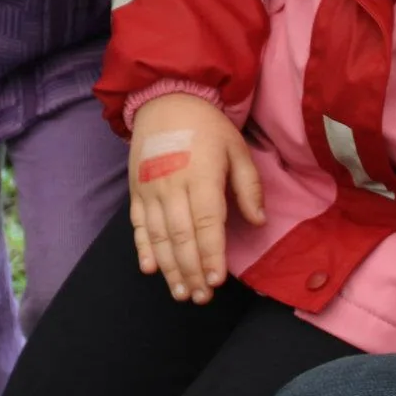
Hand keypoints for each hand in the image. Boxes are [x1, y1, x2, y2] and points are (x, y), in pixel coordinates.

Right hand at [127, 93, 264, 304]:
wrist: (166, 98)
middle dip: (192, 270)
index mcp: (202, 176)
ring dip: (170, 268)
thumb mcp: (237, 148)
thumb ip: (248, 186)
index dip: (211, 254)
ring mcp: (151, 189)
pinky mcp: (136, 190)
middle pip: (181, 237)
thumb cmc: (207, 126)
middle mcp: (173, 186)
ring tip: (181, 292)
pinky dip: (143, 249)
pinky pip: (138, 225)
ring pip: (158, 237)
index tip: (217, 280)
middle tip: (201, 297)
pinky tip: (150, 269)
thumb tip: (259, 221)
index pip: (207, 223)